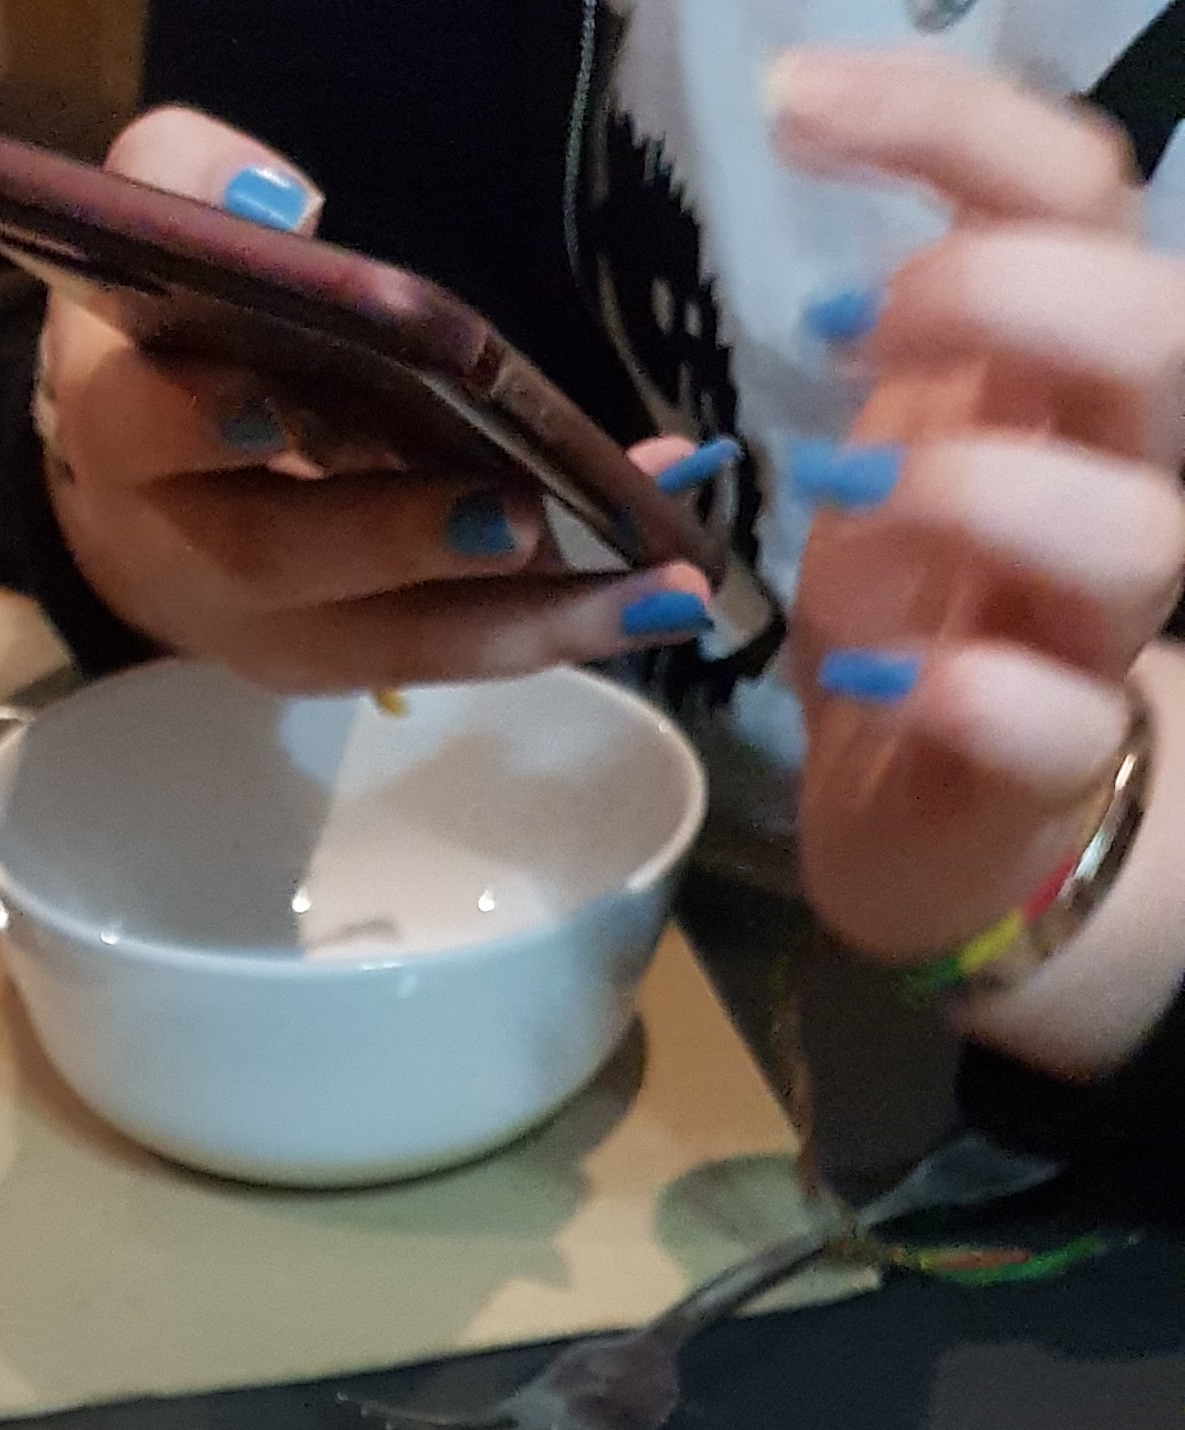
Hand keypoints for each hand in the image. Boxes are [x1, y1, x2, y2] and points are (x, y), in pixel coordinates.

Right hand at [40, 107, 716, 691]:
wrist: (143, 469)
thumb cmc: (168, 325)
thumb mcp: (156, 214)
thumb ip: (193, 185)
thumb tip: (284, 212)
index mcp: (118, 432)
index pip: (140, 433)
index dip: (202, 425)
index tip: (276, 408)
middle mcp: (177, 553)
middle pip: (278, 565)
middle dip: (398, 542)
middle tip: (512, 517)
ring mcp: (258, 630)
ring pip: (382, 646)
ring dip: (523, 625)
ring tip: (653, 591)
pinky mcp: (338, 659)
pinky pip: (446, 654)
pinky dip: (556, 623)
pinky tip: (656, 588)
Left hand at [776, 43, 1184, 1067]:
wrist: (919, 816)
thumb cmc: (913, 611)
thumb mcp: (891, 430)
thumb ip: (902, 308)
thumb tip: (827, 122)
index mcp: (1069, 372)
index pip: (1077, 191)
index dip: (950, 122)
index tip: (791, 103)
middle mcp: (1115, 477)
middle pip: (1154, 330)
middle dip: (998, 292)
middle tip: (846, 324)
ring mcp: (1101, 630)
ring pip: (1133, 532)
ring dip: (981, 493)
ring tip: (847, 497)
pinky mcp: (1062, 764)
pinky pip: (1064, 720)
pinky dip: (970, 692)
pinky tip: (877, 674)